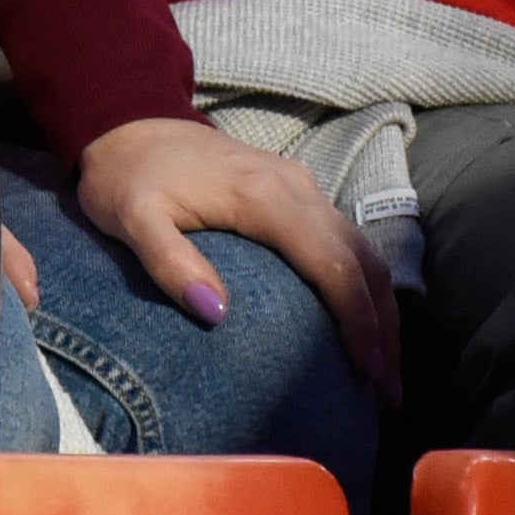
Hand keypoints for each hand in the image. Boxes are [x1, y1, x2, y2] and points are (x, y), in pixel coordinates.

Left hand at [70, 114, 400, 398]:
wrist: (128, 122)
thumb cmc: (126, 179)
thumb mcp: (130, 220)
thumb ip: (170, 262)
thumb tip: (215, 314)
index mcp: (265, 197)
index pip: (333, 265)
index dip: (358, 321)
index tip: (368, 374)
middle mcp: (297, 188)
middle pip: (362, 261)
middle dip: (382, 327)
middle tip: (388, 392)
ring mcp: (301, 186)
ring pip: (361, 249)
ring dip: (379, 307)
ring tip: (382, 367)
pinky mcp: (296, 191)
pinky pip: (344, 240)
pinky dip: (361, 283)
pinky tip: (358, 320)